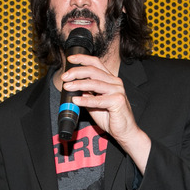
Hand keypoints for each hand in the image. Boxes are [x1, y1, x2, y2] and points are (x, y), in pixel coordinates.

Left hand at [62, 54, 150, 172]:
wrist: (124, 130)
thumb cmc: (110, 116)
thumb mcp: (94, 102)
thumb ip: (85, 93)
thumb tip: (72, 86)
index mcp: (110, 79)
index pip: (96, 63)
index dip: (82, 59)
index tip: (70, 59)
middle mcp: (115, 82)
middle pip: (93, 71)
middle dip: (76, 72)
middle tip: (65, 77)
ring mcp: (117, 91)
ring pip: (94, 83)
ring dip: (78, 84)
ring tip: (67, 87)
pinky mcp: (118, 101)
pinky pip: (98, 100)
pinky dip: (85, 100)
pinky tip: (76, 100)